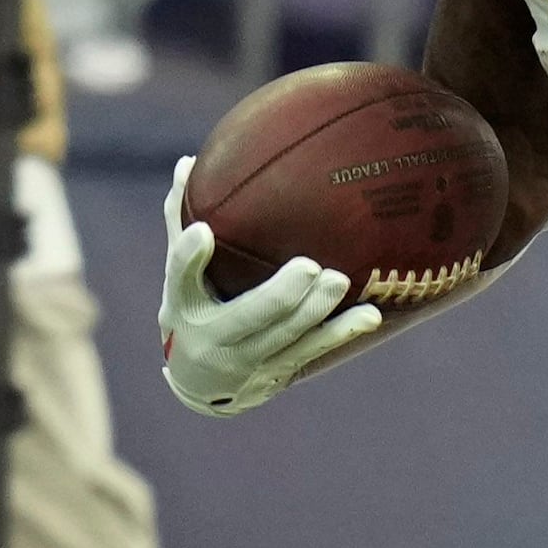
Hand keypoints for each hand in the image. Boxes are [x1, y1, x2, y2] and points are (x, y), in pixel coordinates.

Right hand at [156, 158, 375, 415]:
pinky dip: (342, 332)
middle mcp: (214, 337)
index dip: (189, 257)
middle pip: (248, 316)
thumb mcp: (178, 274)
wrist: (198, 384)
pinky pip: (313, 351)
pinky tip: (369, 316)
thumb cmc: (192, 308)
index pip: (180, 278)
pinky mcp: (278, 371)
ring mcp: (249, 360)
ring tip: (338, 280)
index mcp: (184, 304)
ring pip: (286, 337)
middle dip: (279, 296)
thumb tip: (188, 163)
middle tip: (308, 266)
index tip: (203, 232)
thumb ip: (182, 221)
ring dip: (315, 312)